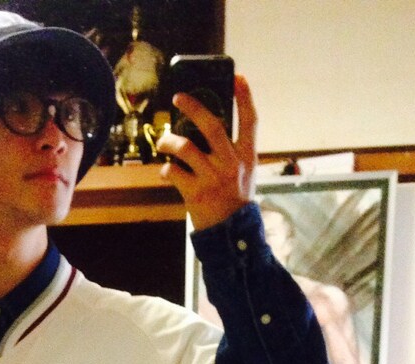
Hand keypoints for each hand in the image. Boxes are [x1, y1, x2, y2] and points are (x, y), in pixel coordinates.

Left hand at [156, 74, 256, 231]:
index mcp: (247, 157)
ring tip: (163, 141)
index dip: (245, 97)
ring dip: (169, 141)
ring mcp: (212, 178)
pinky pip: (173, 172)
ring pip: (185, 147)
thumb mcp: (245, 174)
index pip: (250, 121)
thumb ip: (233, 152)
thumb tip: (208, 126)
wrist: (231, 235)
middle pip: (212, 126)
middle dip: (193, 107)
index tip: (237, 77)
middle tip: (177, 98)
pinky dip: (165, 169)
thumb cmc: (235, 200)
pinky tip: (165, 171)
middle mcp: (231, 164)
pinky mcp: (195, 193)